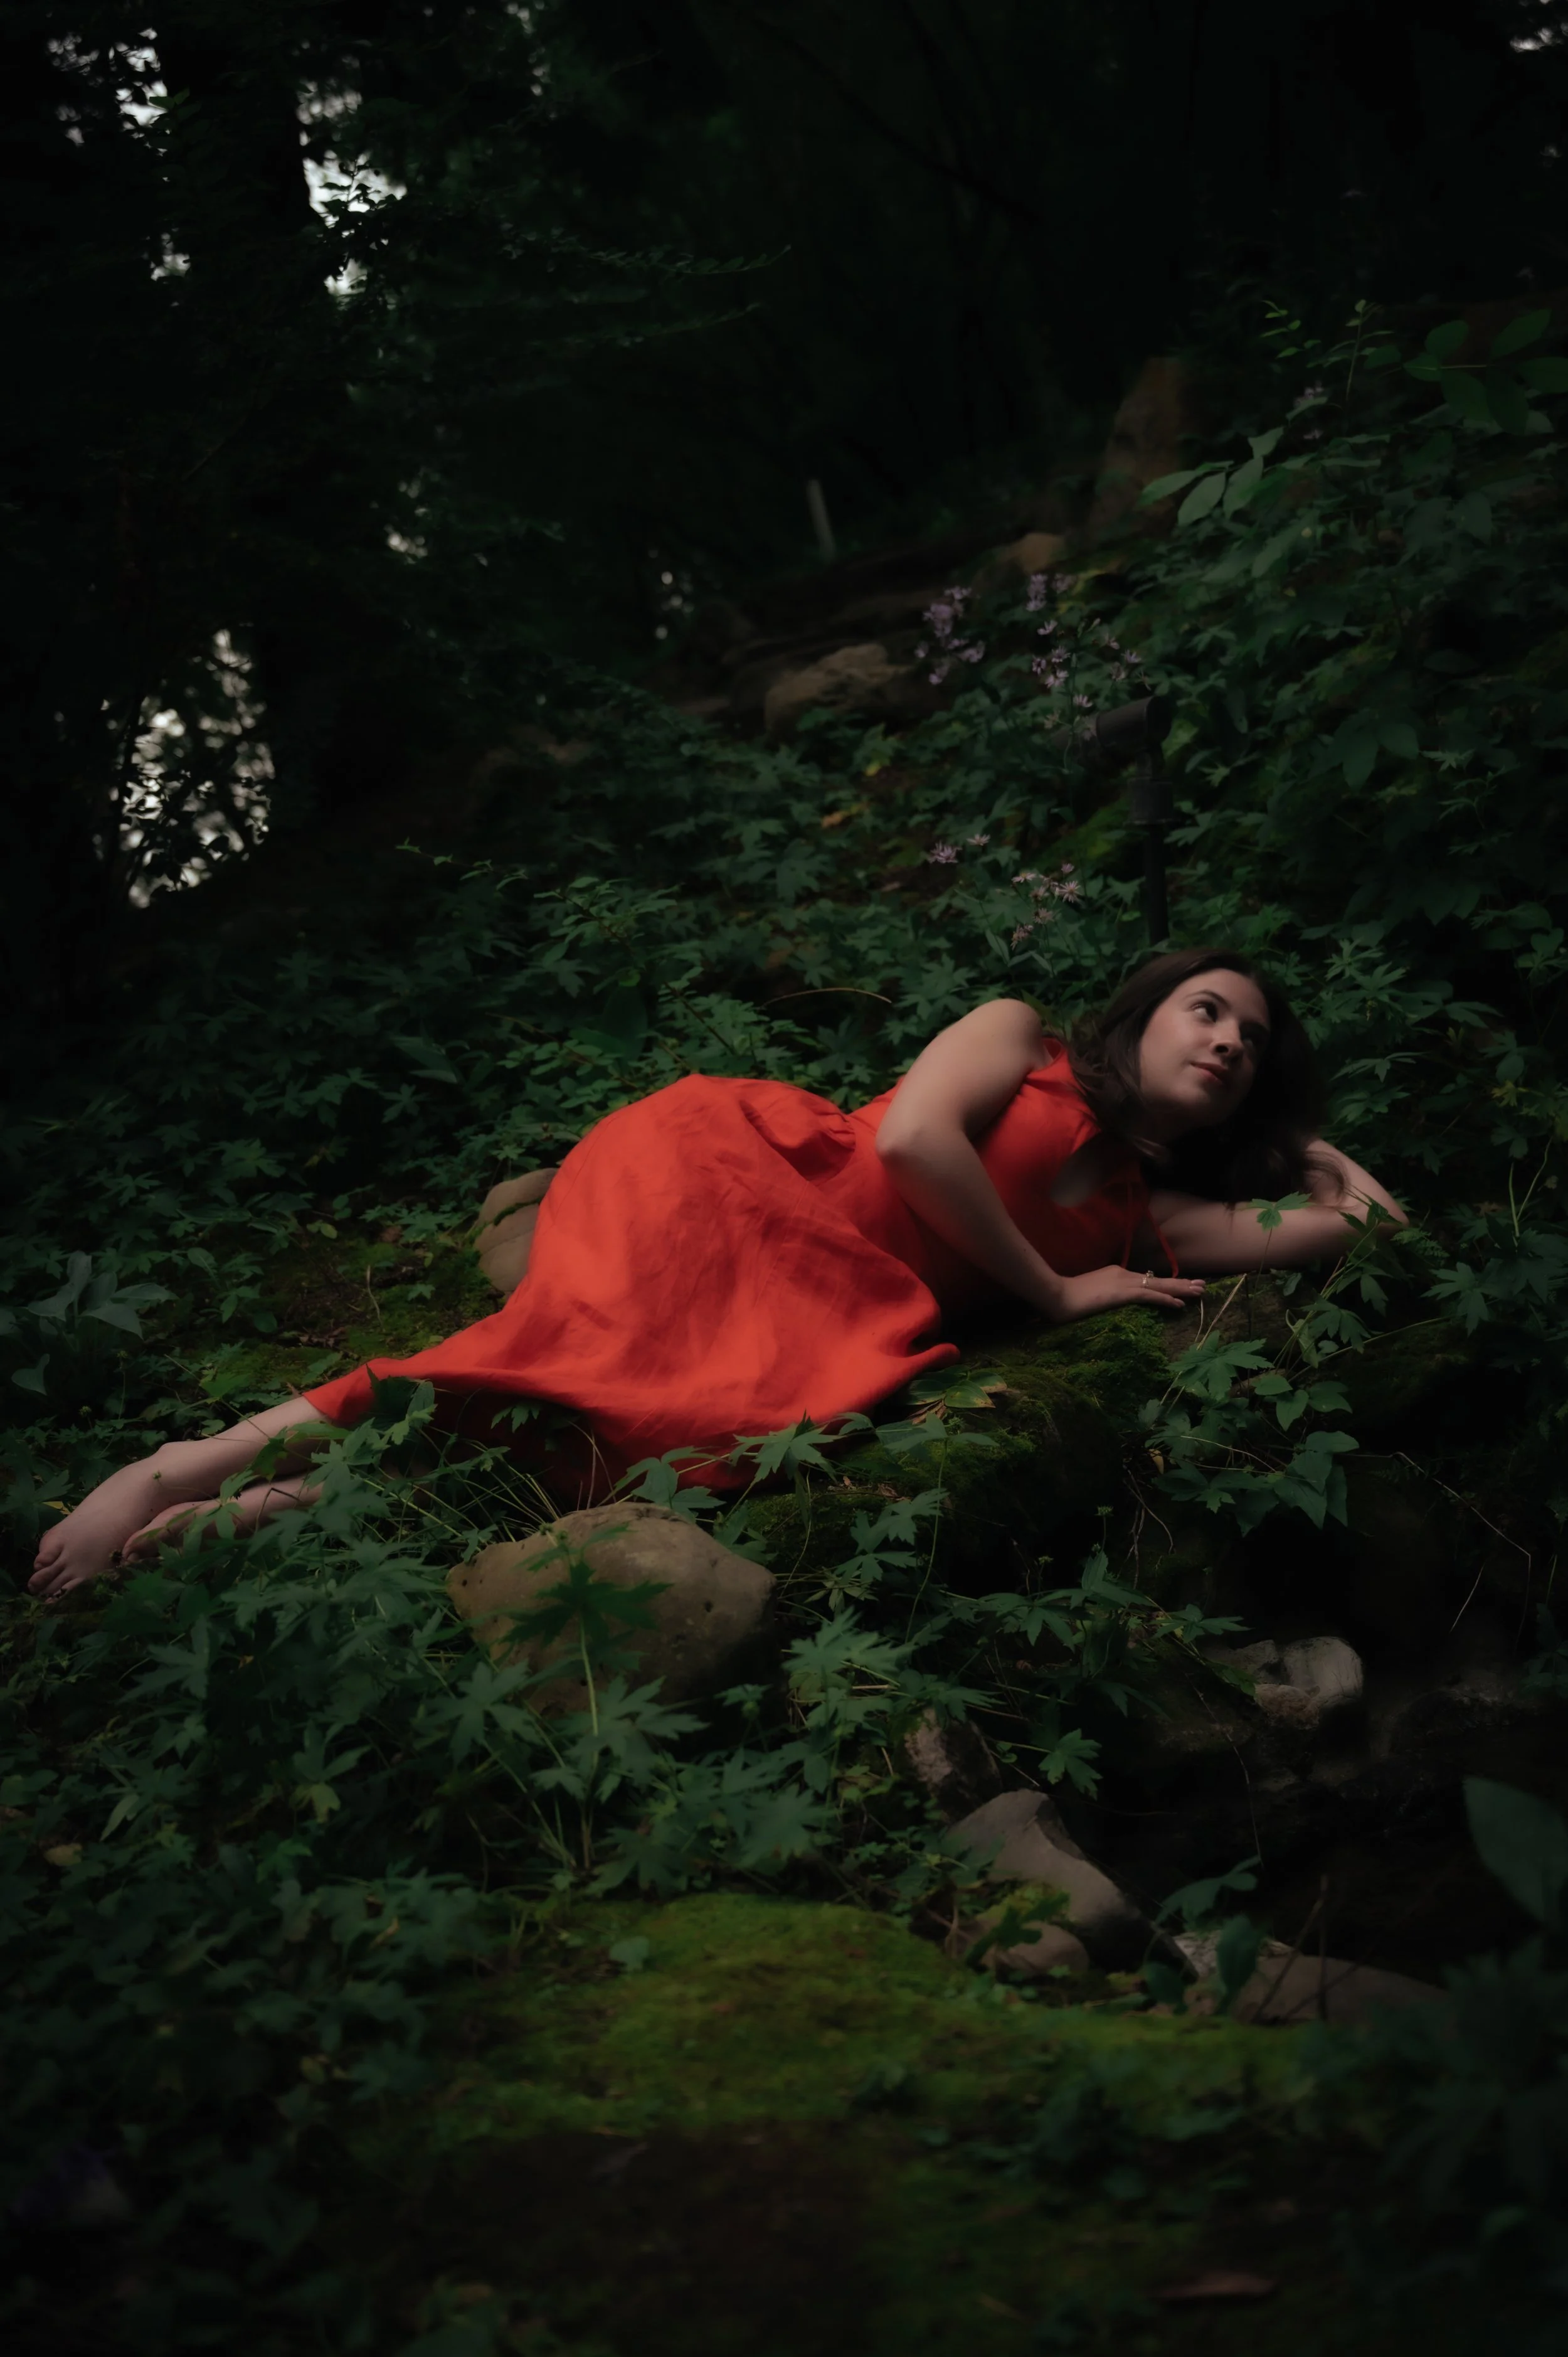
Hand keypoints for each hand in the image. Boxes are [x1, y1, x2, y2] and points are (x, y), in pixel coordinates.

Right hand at [1043, 1265, 1204, 1323]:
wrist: (1056, 1294)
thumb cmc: (1067, 1298)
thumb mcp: (1090, 1295)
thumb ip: (1103, 1297)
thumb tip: (1109, 1304)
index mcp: (1116, 1274)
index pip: (1146, 1280)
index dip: (1166, 1284)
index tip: (1181, 1287)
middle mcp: (1123, 1275)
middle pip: (1158, 1279)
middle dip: (1181, 1283)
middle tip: (1201, 1285)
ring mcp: (1123, 1283)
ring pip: (1159, 1285)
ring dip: (1181, 1289)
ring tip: (1199, 1292)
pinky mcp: (1122, 1293)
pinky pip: (1149, 1295)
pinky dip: (1165, 1299)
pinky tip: (1179, 1304)